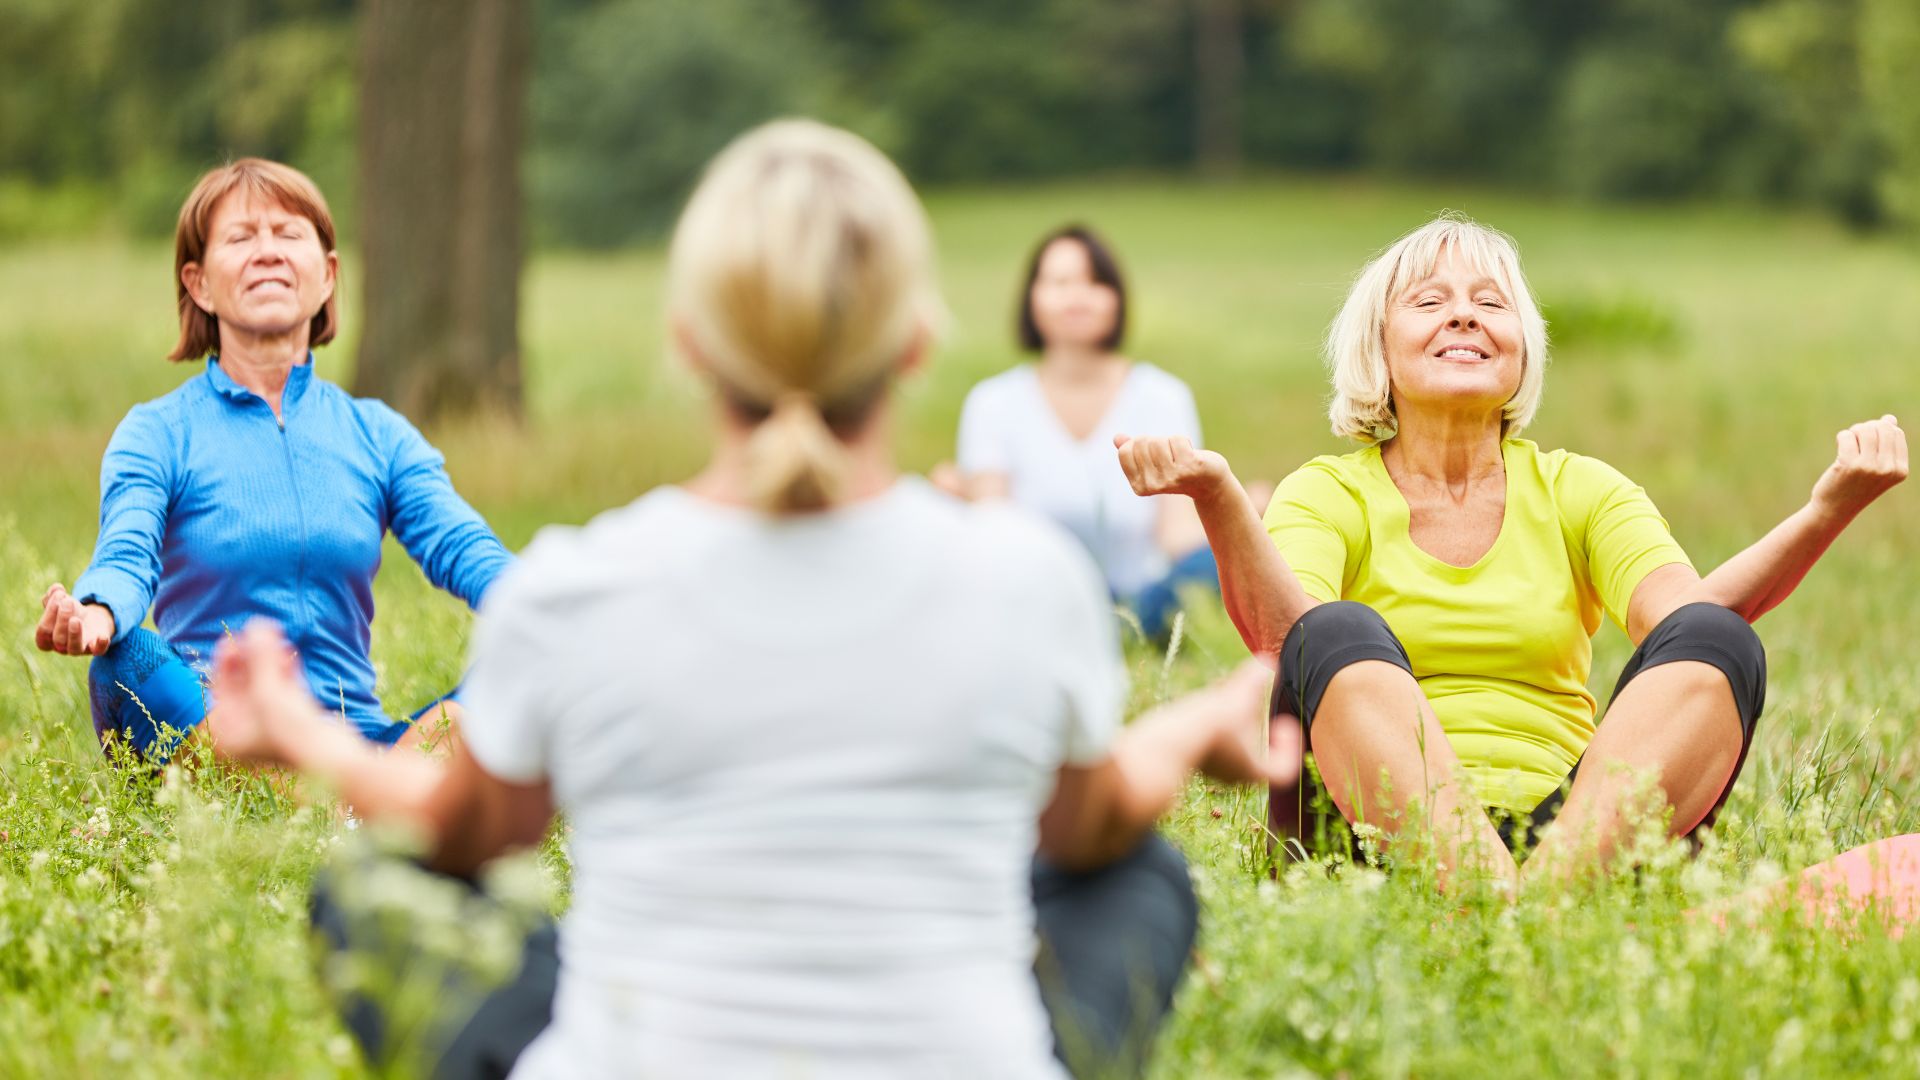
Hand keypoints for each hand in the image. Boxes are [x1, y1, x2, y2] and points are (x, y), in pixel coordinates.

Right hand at [34, 584, 114, 655]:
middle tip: (69, 602)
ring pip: (74, 649)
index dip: (49, 614)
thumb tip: (56, 588)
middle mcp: (61, 647)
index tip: (59, 595)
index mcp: (48, 638)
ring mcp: (79, 649)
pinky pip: (98, 651)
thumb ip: (54, 596)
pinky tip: (102, 636)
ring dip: (74, 633)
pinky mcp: (96, 648)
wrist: (92, 621)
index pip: (43, 631)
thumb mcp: (62, 602)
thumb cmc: (70, 612)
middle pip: (57, 639)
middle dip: (62, 619)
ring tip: (76, 619)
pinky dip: (100, 644)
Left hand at [208, 620, 321, 767]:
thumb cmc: (290, 733)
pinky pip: (284, 691)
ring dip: (269, 661)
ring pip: (265, 686)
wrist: (332, 759)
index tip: (233, 637)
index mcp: (228, 732)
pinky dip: (285, 673)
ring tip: (275, 637)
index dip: (226, 661)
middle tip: (257, 632)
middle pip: (243, 686)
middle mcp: (246, 731)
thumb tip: (257, 624)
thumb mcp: (268, 692)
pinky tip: (289, 653)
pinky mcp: (295, 721)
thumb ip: (260, 657)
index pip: (220, 689)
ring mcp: (272, 727)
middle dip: (251, 657)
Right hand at [1113, 433, 1233, 500]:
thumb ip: (1133, 451)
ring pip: (1158, 440)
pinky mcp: (1189, 467)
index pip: (1125, 451)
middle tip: (1169, 455)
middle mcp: (1153, 485)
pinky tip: (1191, 455)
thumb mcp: (1152, 462)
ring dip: (1170, 441)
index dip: (1139, 444)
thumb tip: (1117, 438)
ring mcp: (1171, 478)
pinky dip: (1184, 441)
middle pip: (1141, 442)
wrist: (1208, 482)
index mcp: (1139, 486)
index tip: (1153, 454)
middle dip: (1155, 442)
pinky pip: (1176, 439)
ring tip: (1180, 455)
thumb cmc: (1178, 469)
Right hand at [1189, 657, 1302, 788]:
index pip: (1284, 770)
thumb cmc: (1207, 726)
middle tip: (1255, 708)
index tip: (1282, 721)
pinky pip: (1215, 744)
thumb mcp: (1236, 697)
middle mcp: (1234, 775)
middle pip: (1259, 757)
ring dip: (1238, 725)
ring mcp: (1213, 769)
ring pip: (1235, 749)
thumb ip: (1254, 680)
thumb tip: (1268, 660)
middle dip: (1260, 729)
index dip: (1290, 746)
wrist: (1164, 743)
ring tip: (1230, 699)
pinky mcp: (1194, 758)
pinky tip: (1209, 702)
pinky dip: (1218, 726)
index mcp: (1253, 769)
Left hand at [1810, 415, 1907, 522]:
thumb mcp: (1878, 467)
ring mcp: (1869, 467)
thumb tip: (1890, 418)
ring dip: (1854, 432)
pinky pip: (1846, 435)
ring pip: (1865, 429)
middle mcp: (1888, 468)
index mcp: (1900, 469)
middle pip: (1882, 428)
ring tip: (1848, 443)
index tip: (1868, 441)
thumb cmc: (1856, 485)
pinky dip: (1842, 437)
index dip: (1880, 429)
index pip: (1896, 433)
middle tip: (1856, 439)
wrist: (1835, 509)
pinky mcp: (1849, 465)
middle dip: (1867, 428)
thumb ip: (1887, 444)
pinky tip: (1839, 448)